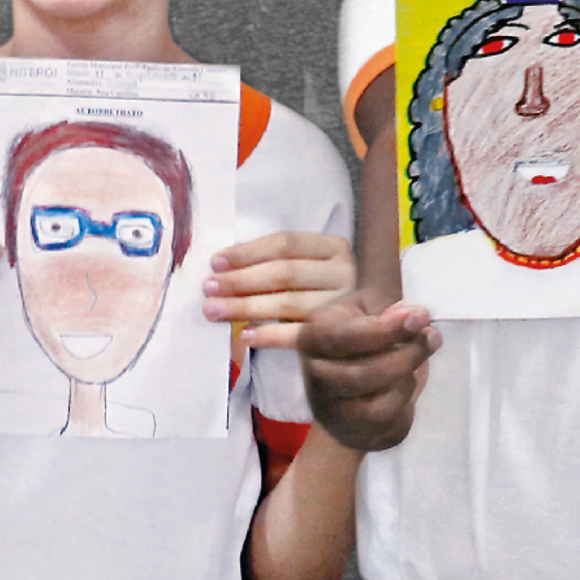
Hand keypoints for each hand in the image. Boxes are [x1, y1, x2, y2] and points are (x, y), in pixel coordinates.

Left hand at [202, 231, 353, 348]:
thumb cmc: (324, 293)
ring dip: (246, 307)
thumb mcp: (311, 268)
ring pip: (288, 302)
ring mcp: (348, 305)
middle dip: (240, 280)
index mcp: (334, 247)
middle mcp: (345, 272)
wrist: (371, 336)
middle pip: (283, 272)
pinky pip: (301, 335)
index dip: (247, 252)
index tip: (215, 262)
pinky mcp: (344, 336)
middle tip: (208, 288)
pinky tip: (245, 335)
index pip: (284, 243)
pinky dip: (270, 335)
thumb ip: (279, 262)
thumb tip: (222, 266)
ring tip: (214, 311)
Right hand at [297, 293, 438, 451]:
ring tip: (420, 356)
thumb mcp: (368, 310)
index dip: (385, 329)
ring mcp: (334, 412)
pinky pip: (391, 424)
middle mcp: (316, 379)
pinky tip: (409, 381)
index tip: (419, 316)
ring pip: (378, 406)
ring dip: (408, 379)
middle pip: (361, 375)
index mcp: (312, 339)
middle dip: (405, 356)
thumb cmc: (361, 337)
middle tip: (432, 336)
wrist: (351, 379)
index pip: (344, 338)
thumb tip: (411, 316)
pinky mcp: (358, 435)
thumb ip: (387, 310)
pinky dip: (407, 400)